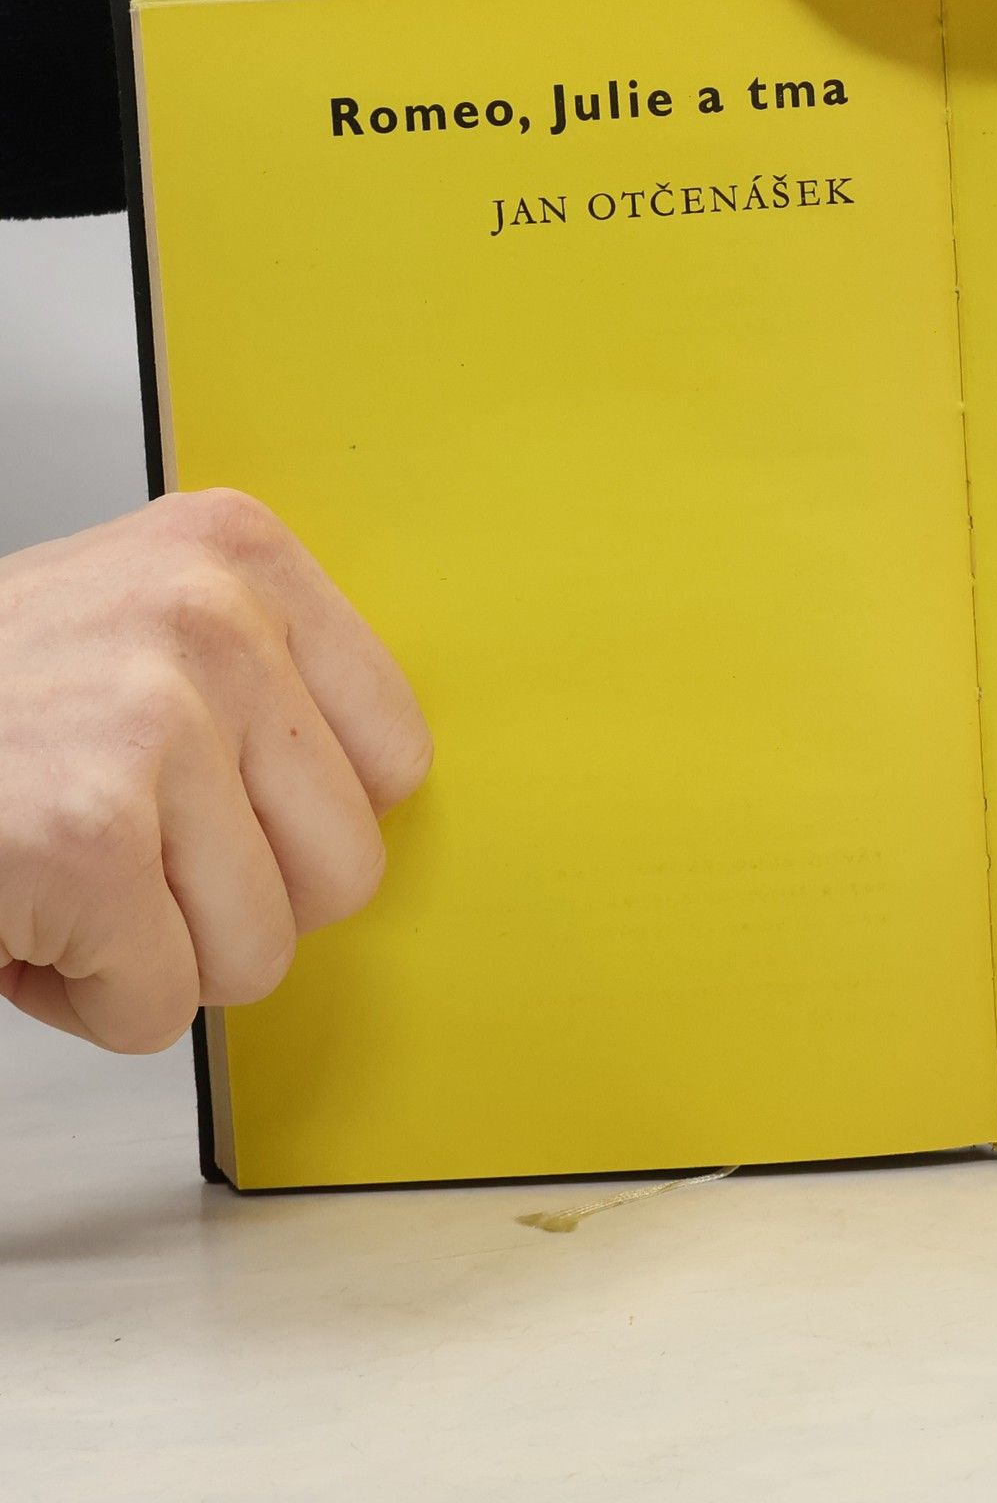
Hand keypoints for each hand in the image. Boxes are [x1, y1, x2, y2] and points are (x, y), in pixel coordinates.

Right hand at [0, 491, 432, 1051]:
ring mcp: (150, 716)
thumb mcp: (133, 635)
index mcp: (235, 555)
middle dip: (228, 903)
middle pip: (349, 866)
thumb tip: (380, 796)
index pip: (397, 756)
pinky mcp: (83, 831)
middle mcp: (209, 614)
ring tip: (55, 871)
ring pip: (263, 949)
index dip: (293, 824)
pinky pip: (163, 1002)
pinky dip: (82, 999)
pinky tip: (18, 913)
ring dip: (151, 952)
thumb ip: (263, 688)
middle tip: (114, 851)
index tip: (203, 806)